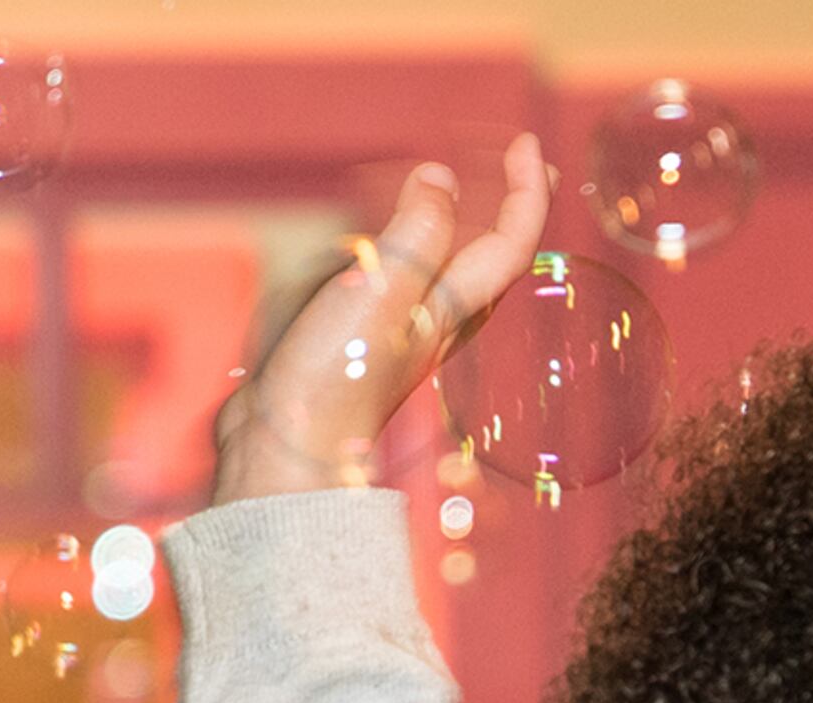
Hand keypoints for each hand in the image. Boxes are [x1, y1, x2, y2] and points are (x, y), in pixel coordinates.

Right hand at [211, 135, 553, 502]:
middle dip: (512, 208)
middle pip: (494, 258)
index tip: (528, 143)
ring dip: (466, 228)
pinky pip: (408, 286)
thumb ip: (417, 234)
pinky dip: (416, 252)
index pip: (512, 242)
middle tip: (523, 164)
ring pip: (453, 273)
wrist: (285, 448)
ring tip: (468, 194)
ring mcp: (403, 333)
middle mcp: (439, 320)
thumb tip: (442, 179)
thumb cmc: (337, 375)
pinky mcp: (365, 343)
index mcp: (453, 307)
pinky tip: (394, 248)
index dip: (527, 190)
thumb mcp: (382, 291)